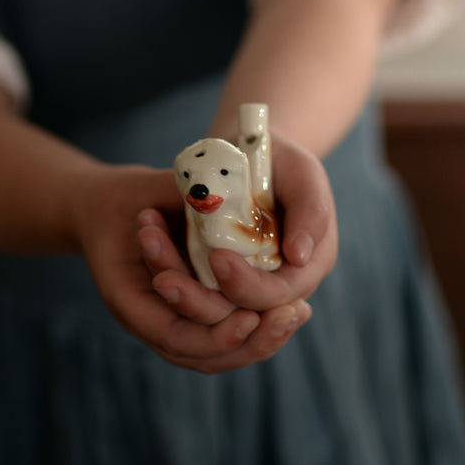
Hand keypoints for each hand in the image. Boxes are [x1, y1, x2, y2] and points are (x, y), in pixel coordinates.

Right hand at [75, 164, 308, 373]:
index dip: (217, 332)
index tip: (252, 314)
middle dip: (250, 342)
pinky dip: (254, 333)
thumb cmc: (126, 197)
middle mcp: (146, 321)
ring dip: (259, 342)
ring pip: (216, 356)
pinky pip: (220, 341)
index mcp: (126, 297)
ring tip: (296, 316)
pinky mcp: (186, 319)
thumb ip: (185, 204)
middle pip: (203, 357)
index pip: (176, 337)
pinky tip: (287, 314)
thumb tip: (224, 201)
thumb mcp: (149, 194)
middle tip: (289, 314)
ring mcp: (166, 324)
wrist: (107, 209)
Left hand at [142, 136, 335, 315]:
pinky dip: (173, 279)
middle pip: (242, 312)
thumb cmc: (282, 161)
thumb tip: (299, 256)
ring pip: (214, 311)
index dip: (248, 285)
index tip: (218, 258)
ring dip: (183, 299)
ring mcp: (244, 282)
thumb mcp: (303, 173)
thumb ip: (311, 210)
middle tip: (169, 280)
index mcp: (307, 266)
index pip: (280, 295)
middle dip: (205, 301)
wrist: (250, 153)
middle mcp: (277, 283)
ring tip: (157, 279)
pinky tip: (152, 261)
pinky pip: (195, 290)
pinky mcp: (215, 275)